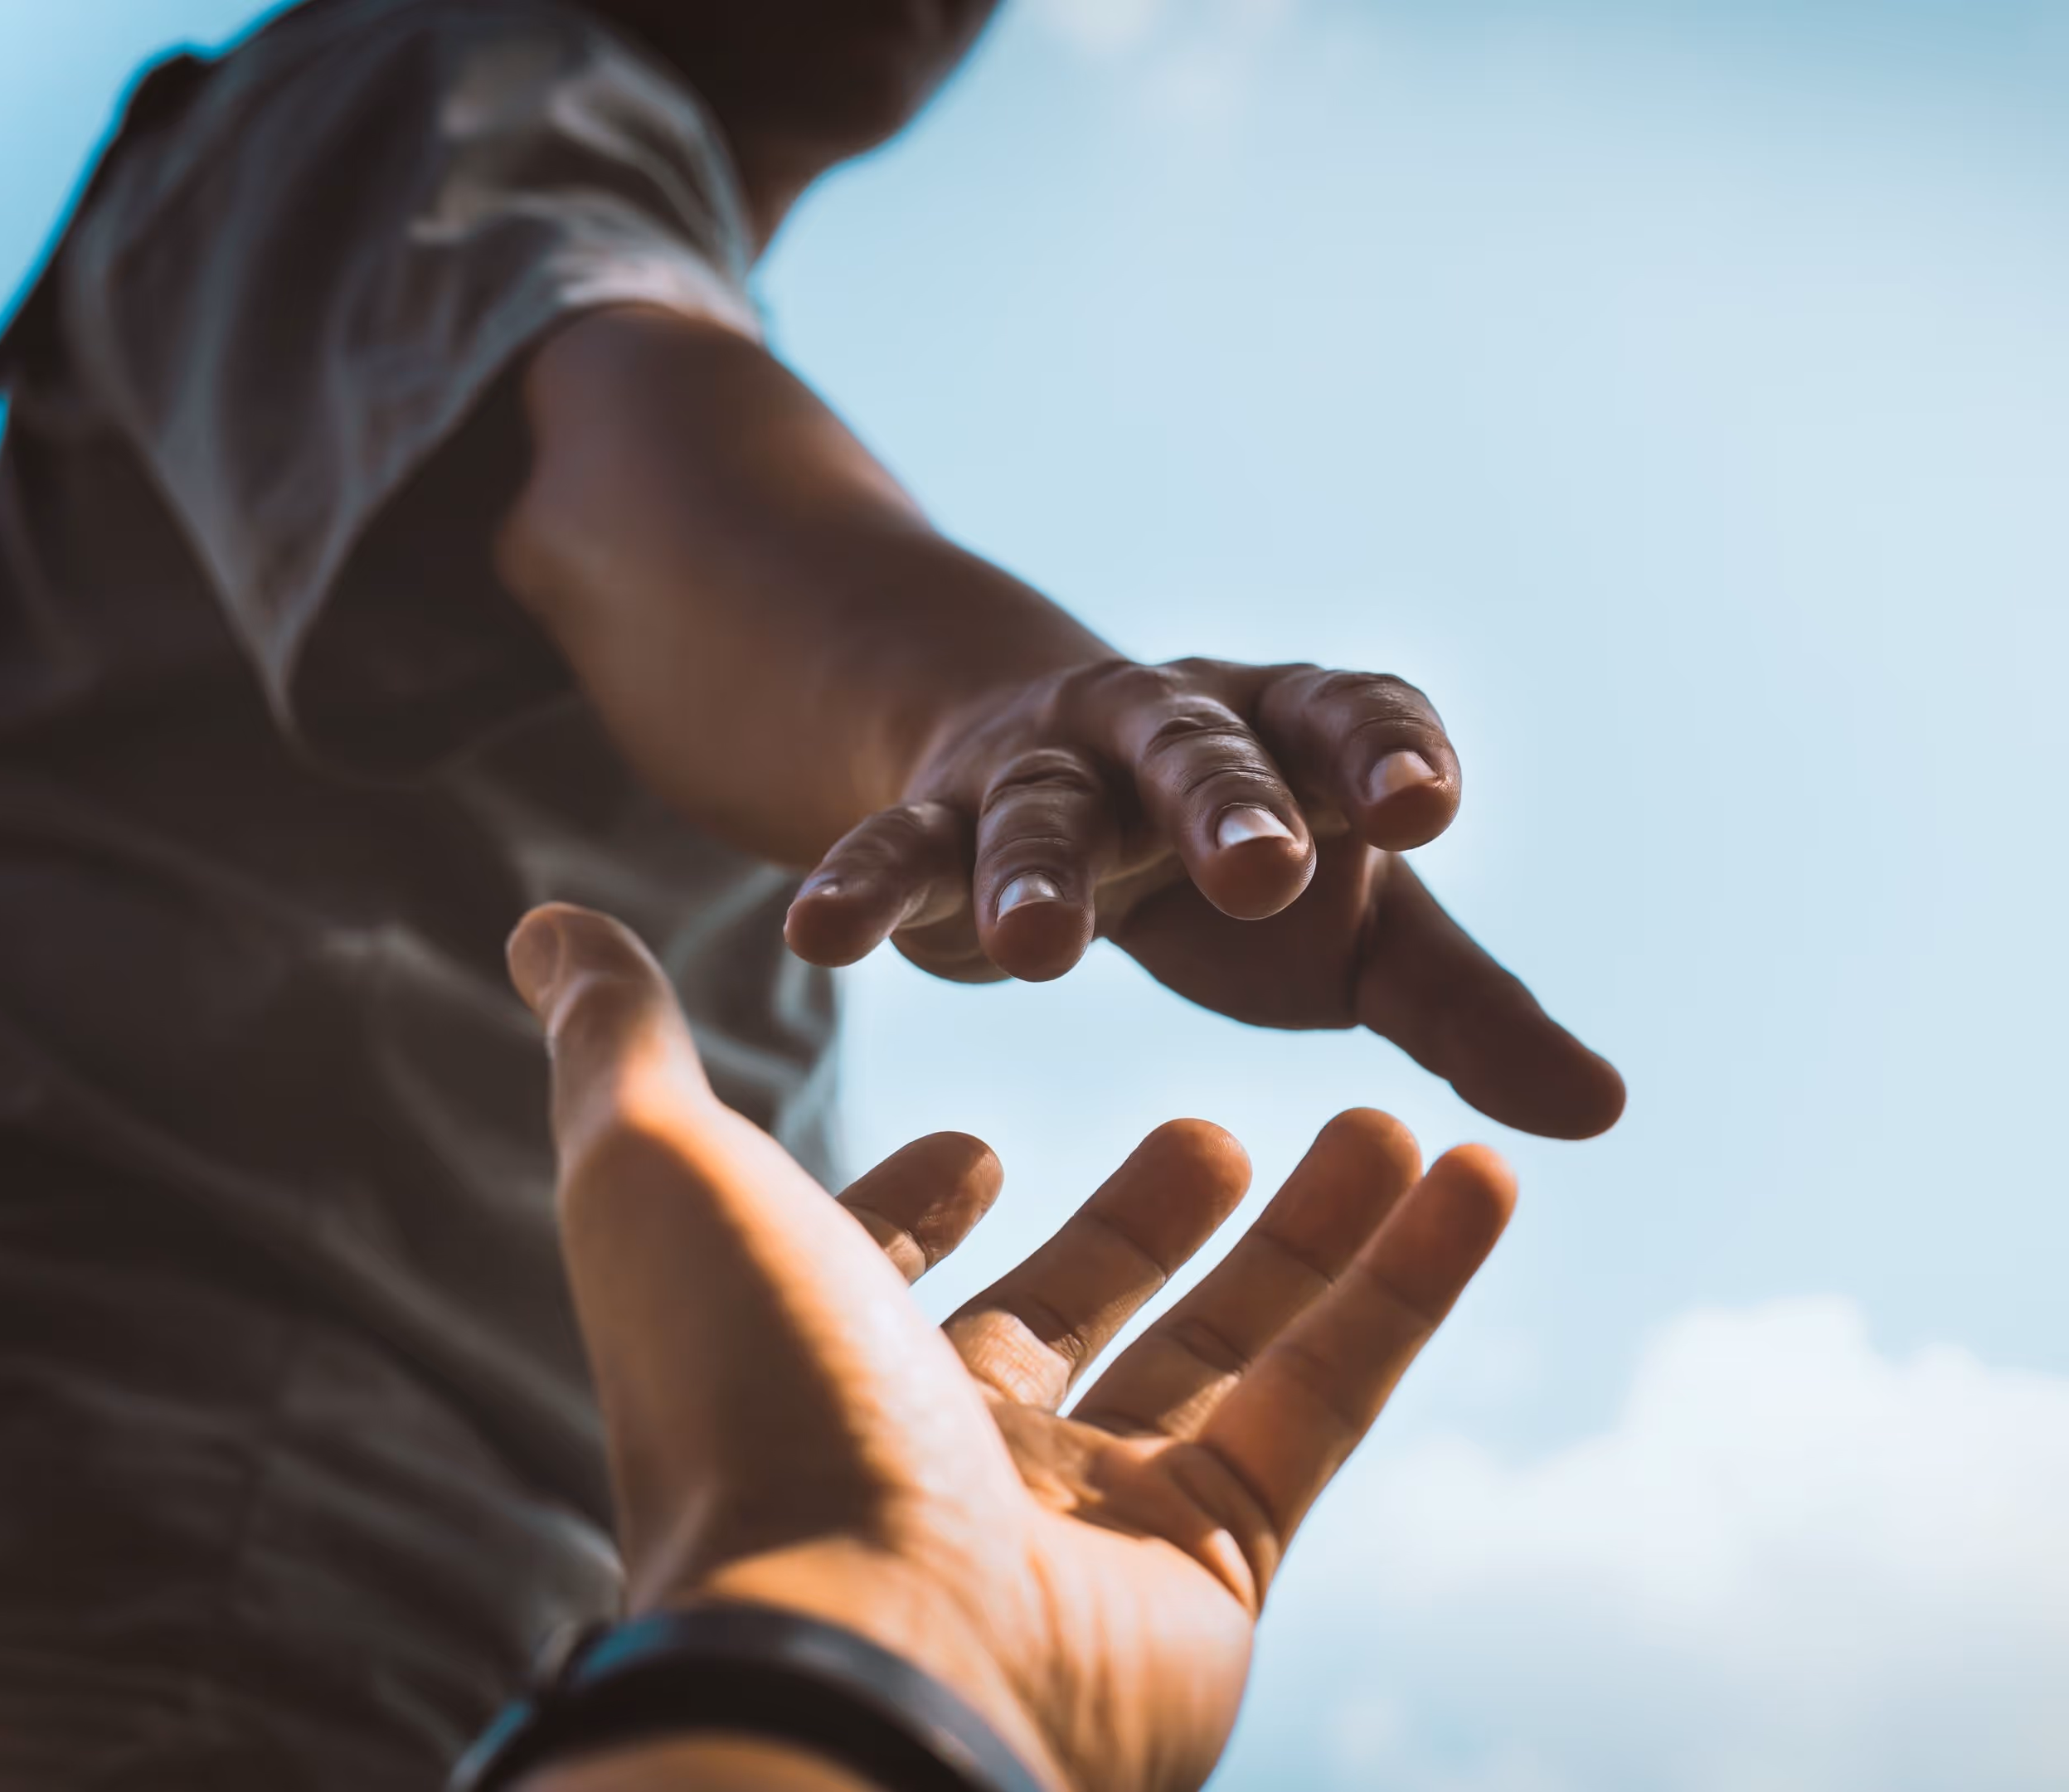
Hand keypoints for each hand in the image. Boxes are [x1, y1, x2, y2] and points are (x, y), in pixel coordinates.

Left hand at [508, 902, 1518, 1791]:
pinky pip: (1327, 1404)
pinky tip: (1474, 1176)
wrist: (859, 1649)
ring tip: (1390, 1120)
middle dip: (1149, 1218)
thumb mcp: (661, 1172)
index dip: (922, 1208)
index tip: (975, 1143)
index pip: (885, 1275)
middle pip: (1079, 1306)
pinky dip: (1408, 1290)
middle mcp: (950, 1448)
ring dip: (1315, 1236)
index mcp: (824, 1360)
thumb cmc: (747, 1397)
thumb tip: (543, 920)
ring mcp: (1087, 1516)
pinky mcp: (1214, 1565)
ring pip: (1227, 1349)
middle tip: (1218, 1129)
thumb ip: (618, 1043)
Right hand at [783, 657, 1623, 1139]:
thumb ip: (1468, 1012)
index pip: (1349, 718)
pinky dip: (861, 885)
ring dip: (1034, 871)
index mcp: (1293, 741)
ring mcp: (1045, 772)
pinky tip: (816, 935)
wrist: (1052, 772)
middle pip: (1199, 753)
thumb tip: (1605, 1114)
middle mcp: (1169, 735)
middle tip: (1262, 870)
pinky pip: (896, 848)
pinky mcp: (939, 819)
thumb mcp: (1363, 934)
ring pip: (1037, 810)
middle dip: (1225, 806)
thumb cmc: (1243, 867)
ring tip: (1034, 957)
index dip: (1385, 752)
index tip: (1426, 806)